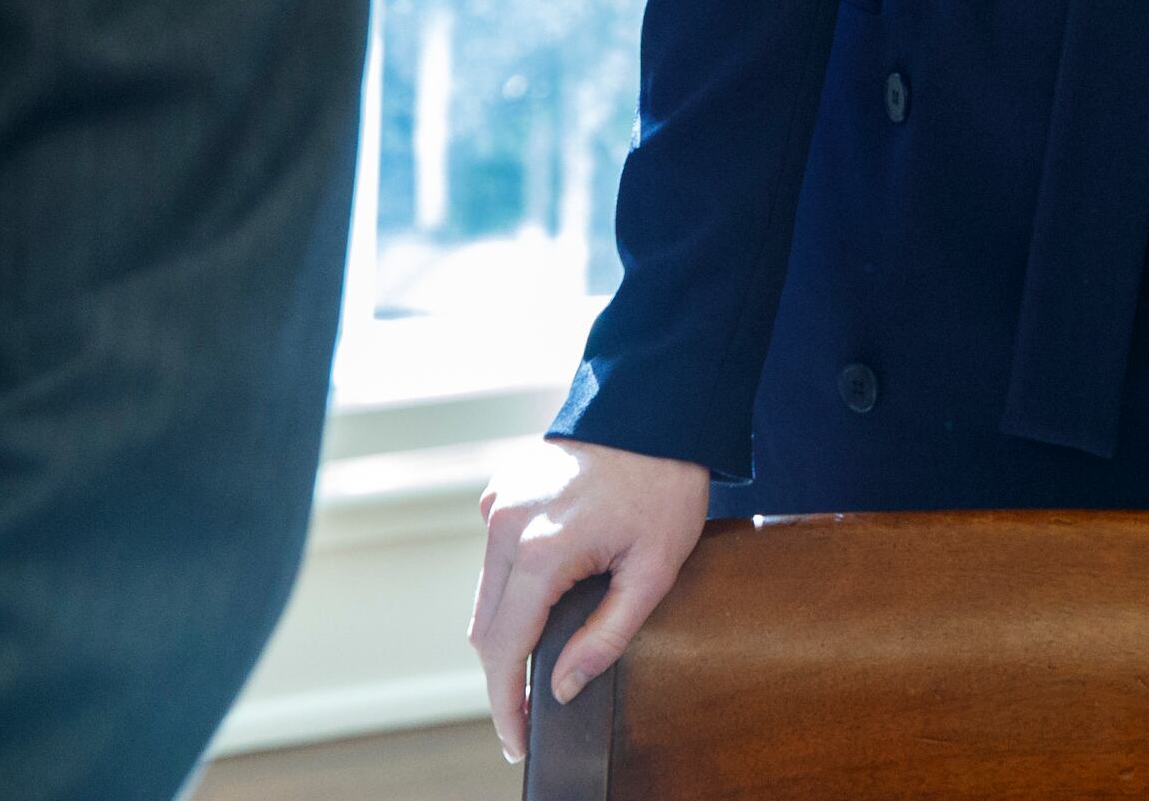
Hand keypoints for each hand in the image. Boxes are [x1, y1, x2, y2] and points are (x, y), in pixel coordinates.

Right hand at [468, 436, 711, 764]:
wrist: (656, 408)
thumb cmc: (663, 485)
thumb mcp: (653, 571)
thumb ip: (605, 636)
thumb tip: (560, 686)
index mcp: (540, 549)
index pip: (505, 649)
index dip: (506, 703)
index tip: (515, 740)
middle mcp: (504, 525)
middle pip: (485, 628)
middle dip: (503, 676)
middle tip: (527, 713)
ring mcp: (496, 503)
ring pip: (485, 594)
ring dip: (506, 630)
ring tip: (538, 660)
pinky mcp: (499, 490)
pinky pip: (495, 556)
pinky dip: (510, 586)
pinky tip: (543, 595)